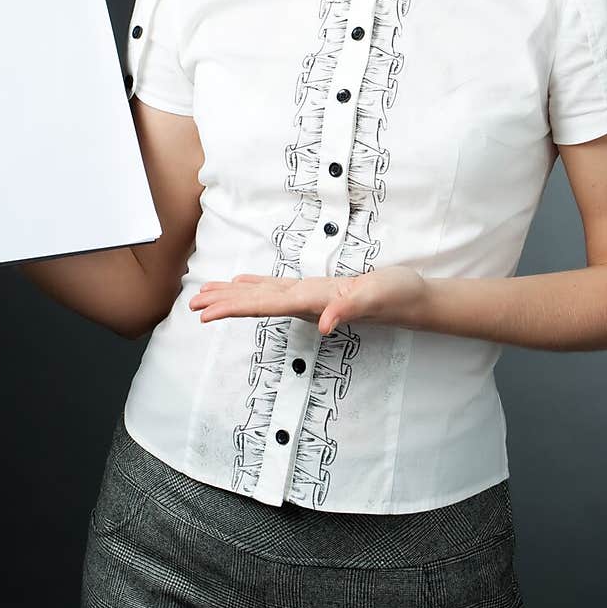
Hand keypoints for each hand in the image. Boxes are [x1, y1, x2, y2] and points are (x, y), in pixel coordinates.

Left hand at [189, 265, 427, 335]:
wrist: (414, 301)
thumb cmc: (398, 295)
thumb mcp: (377, 296)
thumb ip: (351, 309)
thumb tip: (325, 325)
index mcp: (313, 301)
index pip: (265, 306)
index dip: (234, 308)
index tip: (206, 314)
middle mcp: (306, 301)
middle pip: (257, 303)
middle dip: (224, 304)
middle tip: (192, 306)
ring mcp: (311, 296)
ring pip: (264, 295)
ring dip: (234, 296)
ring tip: (206, 295)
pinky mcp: (318, 289)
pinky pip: (280, 287)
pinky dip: (258, 284)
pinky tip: (243, 283)